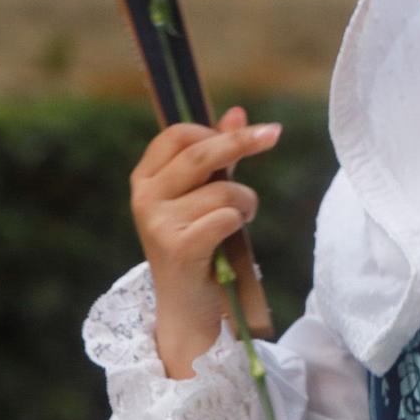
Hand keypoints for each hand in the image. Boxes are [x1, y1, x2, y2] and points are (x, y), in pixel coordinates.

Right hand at [130, 105, 281, 377]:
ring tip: (238, 221)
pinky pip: (226, 217)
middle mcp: (145, 198)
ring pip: (224, 190)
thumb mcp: (203, 196)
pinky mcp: (178, 247)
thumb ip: (218, 156)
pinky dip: (239, 223)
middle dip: (243, 143)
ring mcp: (158, 223)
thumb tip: (237, 112)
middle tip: (275, 134)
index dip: (214, 129)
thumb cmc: (198, 245)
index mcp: (145, 179)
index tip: (247, 130)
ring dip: (245, 203)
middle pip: (201, 153)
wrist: (187, 307)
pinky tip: (231, 237)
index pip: (177, 135)